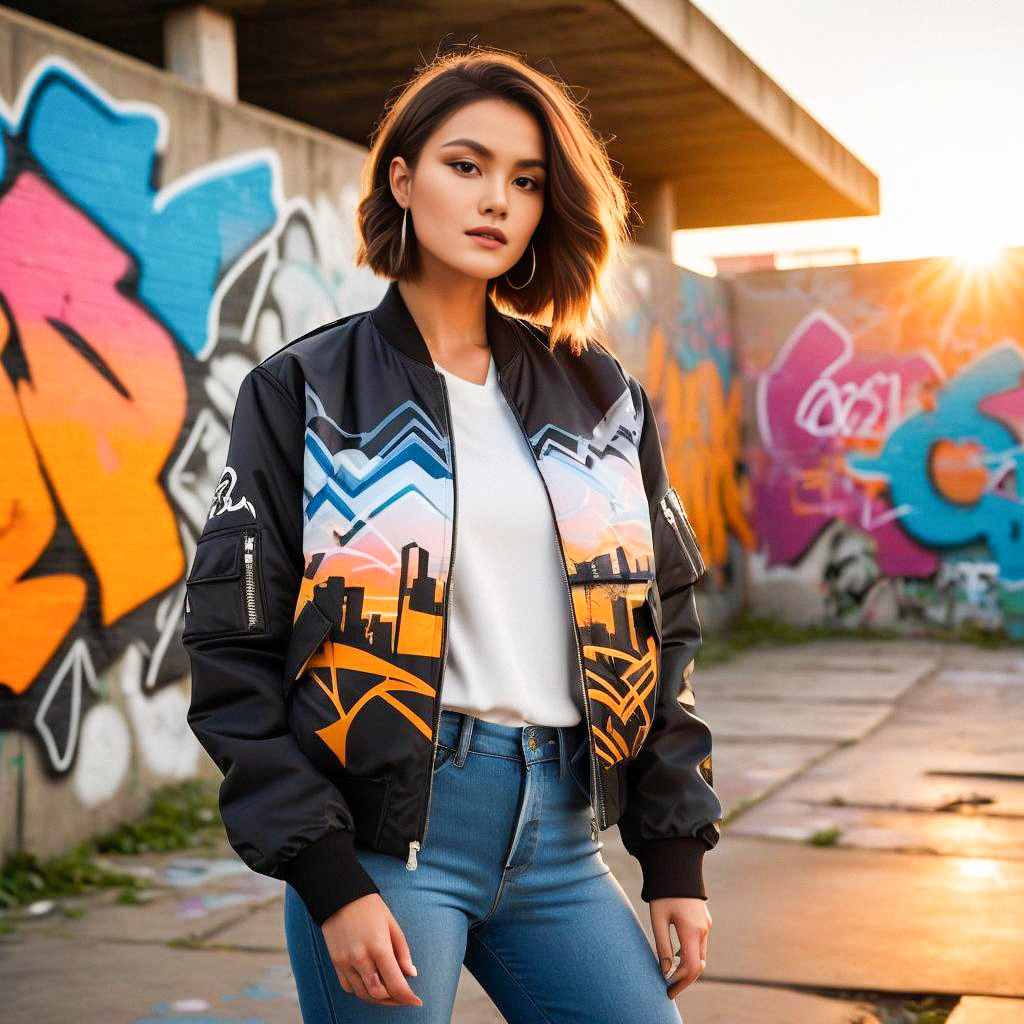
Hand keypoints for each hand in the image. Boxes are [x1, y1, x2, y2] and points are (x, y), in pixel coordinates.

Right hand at [321, 892, 422, 1006]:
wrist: (340, 895)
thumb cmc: (369, 907)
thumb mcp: (392, 923)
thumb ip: (402, 951)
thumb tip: (411, 974)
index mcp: (378, 947)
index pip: (394, 983)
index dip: (407, 997)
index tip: (417, 1002)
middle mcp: (360, 958)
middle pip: (378, 994)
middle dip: (394, 1000)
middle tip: (404, 998)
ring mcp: (345, 963)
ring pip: (363, 994)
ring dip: (378, 999)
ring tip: (390, 995)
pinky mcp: (336, 964)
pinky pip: (349, 987)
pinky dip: (362, 991)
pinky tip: (371, 985)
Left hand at [651, 896, 709, 998]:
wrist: (677, 866)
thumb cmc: (663, 893)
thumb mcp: (658, 919)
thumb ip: (662, 946)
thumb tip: (665, 972)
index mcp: (692, 931)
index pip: (690, 968)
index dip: (680, 982)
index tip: (667, 990)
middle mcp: (703, 930)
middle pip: (698, 965)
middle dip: (685, 979)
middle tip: (669, 988)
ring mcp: (706, 925)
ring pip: (701, 956)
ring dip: (689, 968)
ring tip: (671, 975)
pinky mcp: (705, 920)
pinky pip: (701, 944)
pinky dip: (691, 955)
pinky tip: (676, 956)